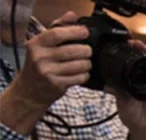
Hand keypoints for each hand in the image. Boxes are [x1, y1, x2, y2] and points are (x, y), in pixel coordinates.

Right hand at [0, 13, 90, 132]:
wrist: (29, 89)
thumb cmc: (39, 63)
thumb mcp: (43, 44)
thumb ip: (57, 28)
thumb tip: (72, 15)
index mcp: (36, 44)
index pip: (57, 34)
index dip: (74, 32)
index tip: (85, 32)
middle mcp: (40, 57)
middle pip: (72, 51)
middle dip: (86, 50)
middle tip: (88, 51)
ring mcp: (48, 72)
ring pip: (79, 65)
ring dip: (87, 63)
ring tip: (85, 62)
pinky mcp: (56, 85)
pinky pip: (79, 78)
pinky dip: (85, 75)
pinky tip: (82, 73)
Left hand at [112, 40, 145, 139]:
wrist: (145, 130)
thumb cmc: (133, 117)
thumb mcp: (121, 102)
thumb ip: (115, 91)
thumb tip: (104, 83)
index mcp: (132, 83)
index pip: (131, 64)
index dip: (129, 54)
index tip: (125, 45)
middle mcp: (143, 81)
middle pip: (143, 61)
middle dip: (140, 50)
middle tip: (134, 42)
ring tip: (144, 47)